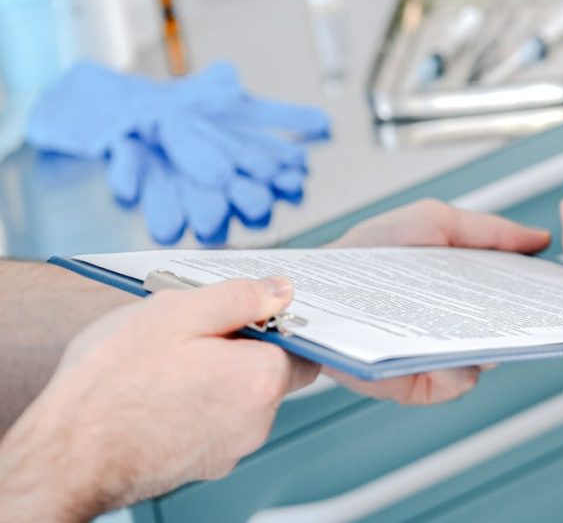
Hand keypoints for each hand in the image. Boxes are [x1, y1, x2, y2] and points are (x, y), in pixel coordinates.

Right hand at [0, 278, 318, 520]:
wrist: (67, 457)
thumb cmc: (113, 386)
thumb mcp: (176, 313)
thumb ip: (239, 297)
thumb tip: (279, 290)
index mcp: (260, 378)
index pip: (301, 347)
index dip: (275, 324)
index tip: (247, 312)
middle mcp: (257, 421)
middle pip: (269, 372)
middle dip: (240, 348)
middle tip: (192, 333)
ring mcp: (231, 449)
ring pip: (239, 399)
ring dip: (215, 377)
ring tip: (165, 363)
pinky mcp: (203, 465)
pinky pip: (213, 423)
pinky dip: (195, 405)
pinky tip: (157, 392)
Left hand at [325, 199, 550, 404]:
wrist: (317, 284)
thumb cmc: (368, 252)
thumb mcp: (432, 221)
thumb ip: (488, 230)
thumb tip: (538, 241)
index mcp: (467, 290)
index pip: (518, 298)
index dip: (542, 295)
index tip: (562, 288)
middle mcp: (459, 327)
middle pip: (509, 334)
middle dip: (523, 322)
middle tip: (530, 309)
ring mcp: (439, 356)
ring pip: (485, 362)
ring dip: (486, 344)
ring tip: (478, 324)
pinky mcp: (416, 384)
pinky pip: (453, 383)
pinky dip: (452, 368)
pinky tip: (440, 346)